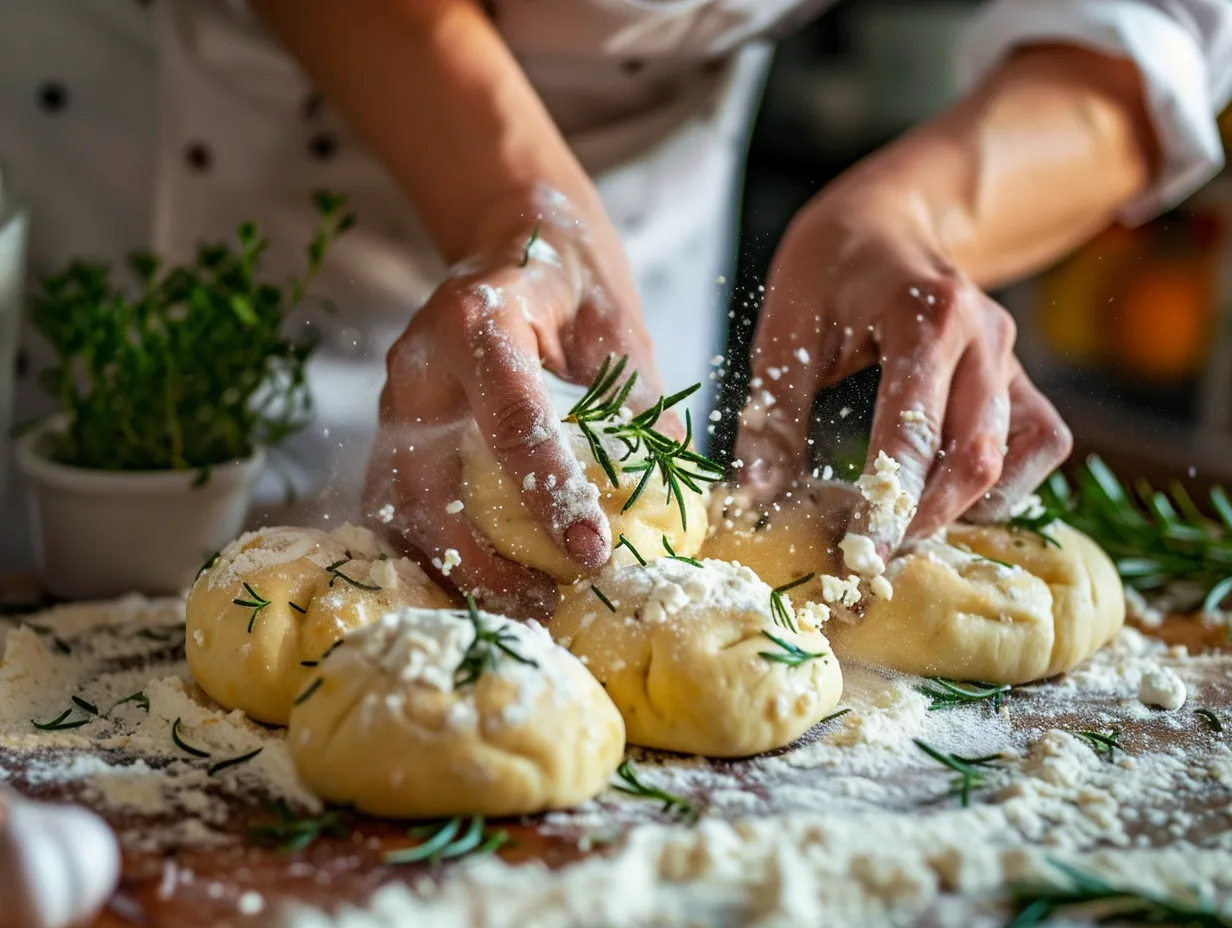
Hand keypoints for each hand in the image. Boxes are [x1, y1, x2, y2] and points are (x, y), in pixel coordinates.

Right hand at [364, 191, 669, 618]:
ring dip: (450, 570)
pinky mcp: (394, 432)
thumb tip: (675, 505)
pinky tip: (480, 585)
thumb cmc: (572, 279)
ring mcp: (395, 401)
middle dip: (482, 562)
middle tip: (546, 606)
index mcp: (479, 321)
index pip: (512, 422)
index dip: (552, 497)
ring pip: (398, 508)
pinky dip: (434, 554)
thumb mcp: (620, 328)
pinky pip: (397, 507)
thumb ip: (641, 408)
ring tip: (517, 609)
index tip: (594, 556)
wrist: (512, 242)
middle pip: (428, 486)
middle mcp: (420, 364)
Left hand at [733, 183, 1071, 555]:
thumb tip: (752, 500)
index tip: (858, 555)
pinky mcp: (1022, 379)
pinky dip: (999, 487)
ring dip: (964, 509)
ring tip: (903, 527)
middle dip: (925, 519)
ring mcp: (1011, 359)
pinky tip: (946, 497)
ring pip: (1014, 461)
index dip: (887, 503)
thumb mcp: (785, 330)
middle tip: (872, 556)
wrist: (888, 222)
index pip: (912, 433)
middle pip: (975, 459)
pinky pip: (1036, 447)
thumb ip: (772, 418)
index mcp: (926, 316)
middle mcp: (983, 339)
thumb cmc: (830, 271)